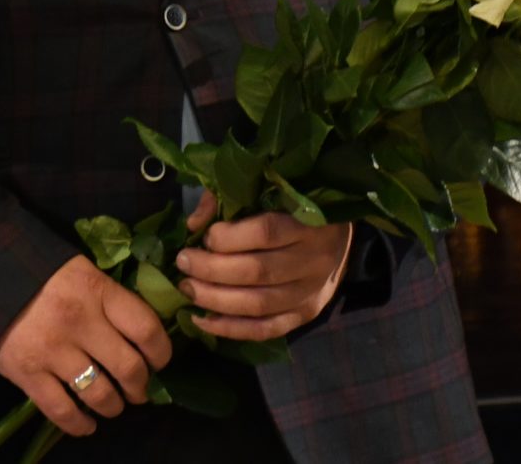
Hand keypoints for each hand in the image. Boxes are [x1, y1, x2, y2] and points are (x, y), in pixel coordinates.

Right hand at [0, 254, 172, 438]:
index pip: (146, 329)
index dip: (161, 353)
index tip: (158, 361)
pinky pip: (63, 412)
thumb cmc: (39, 270)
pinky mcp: (27, 374)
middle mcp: (79, 322)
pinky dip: (81, 425)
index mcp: (96, 291)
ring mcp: (52, 351)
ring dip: (114, 406)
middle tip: (137, 388)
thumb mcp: (80, 271)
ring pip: (101, 395)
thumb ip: (110, 298)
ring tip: (112, 403)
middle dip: (140, 386)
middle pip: (129, 368)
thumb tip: (141, 332)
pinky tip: (87, 424)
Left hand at [171, 191, 350, 341]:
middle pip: (258, 271)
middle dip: (212, 270)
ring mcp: (312, 292)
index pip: (266, 232)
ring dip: (216, 300)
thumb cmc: (294, 206)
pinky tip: (203, 321)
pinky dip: (233, 329)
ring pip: (260, 304)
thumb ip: (229, 199)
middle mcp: (313, 260)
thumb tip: (194, 224)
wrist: (338, 236)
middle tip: (182, 264)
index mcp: (307, 222)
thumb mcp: (269, 191)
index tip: (203, 236)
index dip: (228, 237)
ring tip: (187, 289)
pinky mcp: (306, 314)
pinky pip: (268, 329)